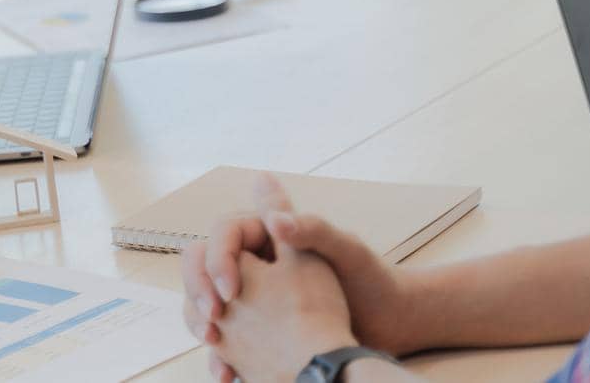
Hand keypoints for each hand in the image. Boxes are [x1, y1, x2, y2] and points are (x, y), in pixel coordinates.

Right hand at [181, 175, 417, 381]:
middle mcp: (256, 260)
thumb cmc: (371, 280)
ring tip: (214, 344)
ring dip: (202, 322)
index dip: (219, 258)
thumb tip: (276, 221)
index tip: (232, 291)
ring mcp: (253, 294)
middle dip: (201, 291)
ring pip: (208, 302)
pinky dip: (222, 354)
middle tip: (214, 318)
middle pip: (204, 266)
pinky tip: (228, 372)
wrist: (388, 322)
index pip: (224, 233)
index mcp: (270, 234)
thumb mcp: (344, 251)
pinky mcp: (258, 325)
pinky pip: (226, 335)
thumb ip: (311, 230)